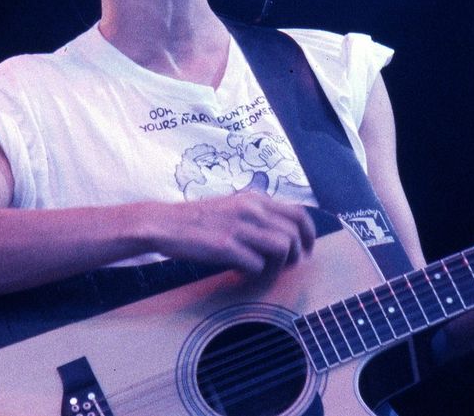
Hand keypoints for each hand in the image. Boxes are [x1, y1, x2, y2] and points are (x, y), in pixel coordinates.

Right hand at [144, 187, 315, 277]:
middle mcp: (251, 209)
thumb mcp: (233, 206)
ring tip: (262, 270)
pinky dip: (254, 274)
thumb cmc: (198, 220)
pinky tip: (241, 272)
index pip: (299, 213)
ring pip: (282, 248)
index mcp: (255, 199)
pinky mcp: (226, 246)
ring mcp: (239, 227)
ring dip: (277, 266)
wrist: (164, 224)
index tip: (306, 250)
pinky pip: (257, 265)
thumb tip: (280, 235)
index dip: (309, 236)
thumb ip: (257, 215)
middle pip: (295, 234)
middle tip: (286, 267)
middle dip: (296, 255)